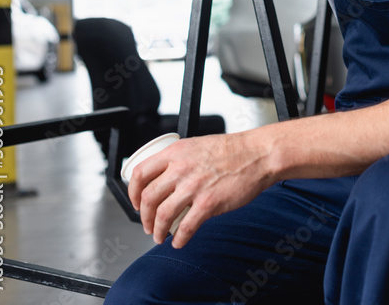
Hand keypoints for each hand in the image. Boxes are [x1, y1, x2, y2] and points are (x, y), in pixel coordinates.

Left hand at [127, 131, 274, 248]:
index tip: (135, 203)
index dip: (132, 192)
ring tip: (160, 237)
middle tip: (148, 226)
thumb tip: (164, 178)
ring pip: (163, 216)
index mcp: (175, 153)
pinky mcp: (208, 203)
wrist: (256, 155)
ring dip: (158, 232)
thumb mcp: (196, 146)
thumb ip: (178, 160)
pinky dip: (179, 239)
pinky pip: (185, 228)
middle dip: (144, 218)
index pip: (140, 173)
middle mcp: (181, 168)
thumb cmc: (231, 151)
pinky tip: (179, 241)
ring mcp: (194, 187)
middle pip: (148, 199)